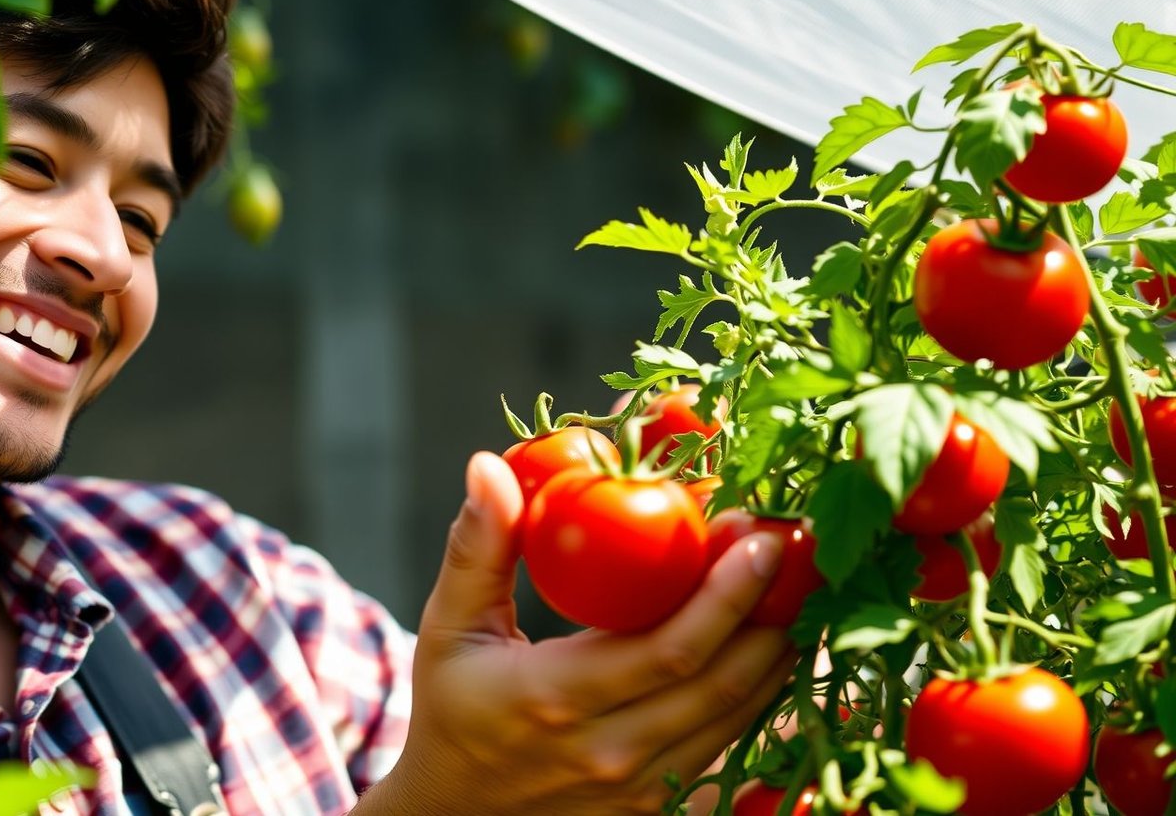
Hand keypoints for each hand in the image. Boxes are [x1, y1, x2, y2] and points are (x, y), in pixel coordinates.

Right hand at [358, 452, 797, 814]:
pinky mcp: (657, 805)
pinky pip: (728, 746)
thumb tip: (489, 467)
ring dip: (776, 652)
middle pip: (721, 682)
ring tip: (798, 589)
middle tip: (791, 548)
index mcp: (557, 699)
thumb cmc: (453, 708)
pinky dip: (761, 695)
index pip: (669, 648)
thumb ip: (477, 548)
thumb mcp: (450, 626)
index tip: (756, 535)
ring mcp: (639, 787)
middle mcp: (608, 751)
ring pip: (737, 718)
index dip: (725, 593)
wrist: (455, 811)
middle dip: (768, 611)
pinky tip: (773, 647)